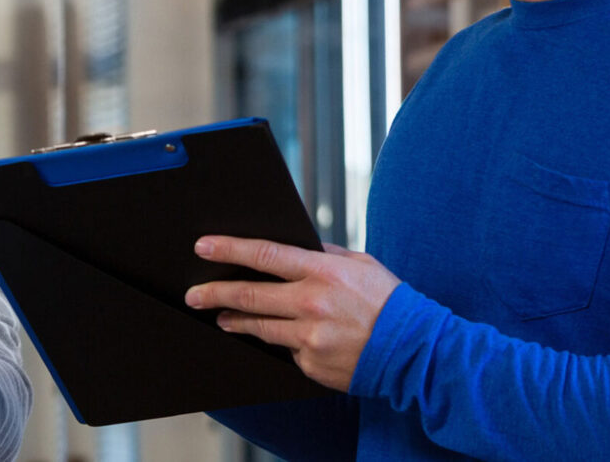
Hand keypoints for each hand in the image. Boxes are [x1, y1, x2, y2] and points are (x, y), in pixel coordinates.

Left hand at [184, 237, 401, 391]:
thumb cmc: (389, 302)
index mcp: (323, 272)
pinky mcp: (311, 363)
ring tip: (222, 317)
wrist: (414, 351)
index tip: (204, 247)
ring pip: (259, 326)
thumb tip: (294, 246)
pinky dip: (282, 341)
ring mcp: (310, 337)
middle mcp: (312, 303)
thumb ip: (325, 254)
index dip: (229, 249)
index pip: (265, 254)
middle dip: (216, 293)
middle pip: (250, 295)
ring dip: (236, 320)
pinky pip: (286, 349)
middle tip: (194, 295)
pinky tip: (283, 336)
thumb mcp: (361, 264)